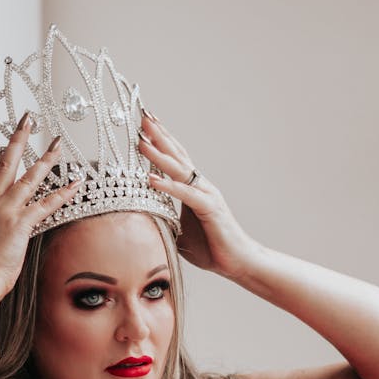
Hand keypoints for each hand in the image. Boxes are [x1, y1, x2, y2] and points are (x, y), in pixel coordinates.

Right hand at [0, 114, 82, 297]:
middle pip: (6, 162)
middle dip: (18, 138)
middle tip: (27, 119)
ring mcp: (6, 209)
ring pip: (30, 177)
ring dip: (46, 159)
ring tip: (58, 143)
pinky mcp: (20, 222)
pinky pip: (47, 203)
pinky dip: (63, 193)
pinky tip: (76, 183)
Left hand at [137, 112, 261, 279]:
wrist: (237, 261)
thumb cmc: (211, 248)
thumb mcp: (179, 232)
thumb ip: (164, 221)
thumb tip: (142, 220)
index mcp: (193, 189)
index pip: (175, 159)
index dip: (160, 141)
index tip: (145, 125)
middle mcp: (200, 186)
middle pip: (177, 155)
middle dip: (159, 136)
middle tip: (142, 117)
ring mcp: (206, 195)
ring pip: (180, 169)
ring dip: (159, 154)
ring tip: (141, 141)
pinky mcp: (210, 208)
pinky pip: (185, 194)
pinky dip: (168, 185)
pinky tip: (152, 178)